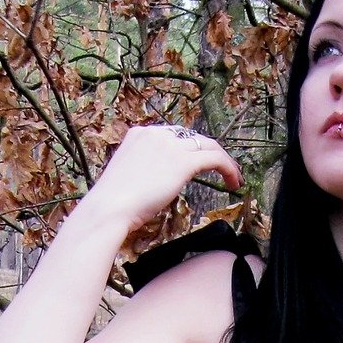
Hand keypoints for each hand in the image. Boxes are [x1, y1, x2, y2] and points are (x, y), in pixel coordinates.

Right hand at [82, 123, 241, 235]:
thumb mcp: (126, 178)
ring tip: (233, 177)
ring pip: (208, 145)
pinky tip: (233, 182)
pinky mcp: (182, 161)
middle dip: (209, 152)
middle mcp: (156, 134)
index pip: (173, 136)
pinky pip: (214, 158)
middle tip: (223, 169)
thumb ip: (143, 172)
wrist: (109, 209)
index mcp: (139, 135)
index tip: (199, 164)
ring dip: (224, 161)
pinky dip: (228, 168)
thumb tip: (155, 185)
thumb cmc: (112, 204)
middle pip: (193, 137)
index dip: (190, 149)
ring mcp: (170, 146)